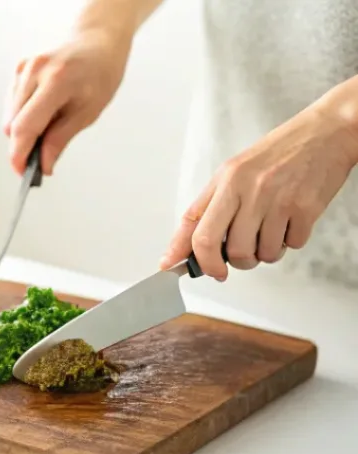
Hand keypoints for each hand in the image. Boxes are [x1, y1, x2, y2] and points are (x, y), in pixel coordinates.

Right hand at [3, 26, 130, 175]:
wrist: (97, 41)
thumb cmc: (99, 74)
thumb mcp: (87, 112)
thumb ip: (60, 140)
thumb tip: (43, 166)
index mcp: (56, 81)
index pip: (25, 127)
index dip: (19, 155)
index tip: (23, 172)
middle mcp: (35, 71)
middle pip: (12, 125)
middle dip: (23, 145)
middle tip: (43, 154)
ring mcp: (24, 68)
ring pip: (9, 117)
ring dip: (24, 130)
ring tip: (50, 124)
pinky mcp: (19, 69)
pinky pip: (12, 105)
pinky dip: (22, 116)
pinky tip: (42, 110)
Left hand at [160, 84, 357, 278]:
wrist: (328, 131)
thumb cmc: (277, 154)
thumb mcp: (231, 174)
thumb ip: (202, 212)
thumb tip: (175, 253)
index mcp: (228, 181)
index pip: (201, 235)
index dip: (199, 262)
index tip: (201, 272)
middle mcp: (252, 190)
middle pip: (233, 252)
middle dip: (235, 263)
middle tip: (242, 254)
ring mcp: (281, 200)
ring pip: (263, 254)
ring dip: (266, 252)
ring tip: (270, 230)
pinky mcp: (307, 208)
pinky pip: (291, 245)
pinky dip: (290, 241)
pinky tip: (291, 220)